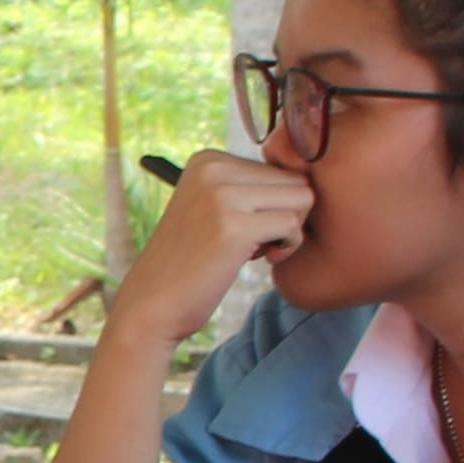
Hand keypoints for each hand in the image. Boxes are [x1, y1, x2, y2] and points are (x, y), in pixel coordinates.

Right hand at [112, 149, 315, 342]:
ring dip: (291, 229)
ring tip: (261, 249)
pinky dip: (288, 246)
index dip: (275, 203)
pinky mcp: (233, 226)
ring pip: (301, 197)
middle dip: (287, 213)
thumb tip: (311, 179)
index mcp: (208, 158)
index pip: (279, 166)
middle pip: (295, 179)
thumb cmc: (191, 262)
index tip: (248, 227)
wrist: (152, 304)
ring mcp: (221, 195)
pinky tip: (264, 259)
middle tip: (260, 242)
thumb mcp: (211, 208)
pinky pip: (292, 225)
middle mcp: (213, 167)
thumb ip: (248, 187)